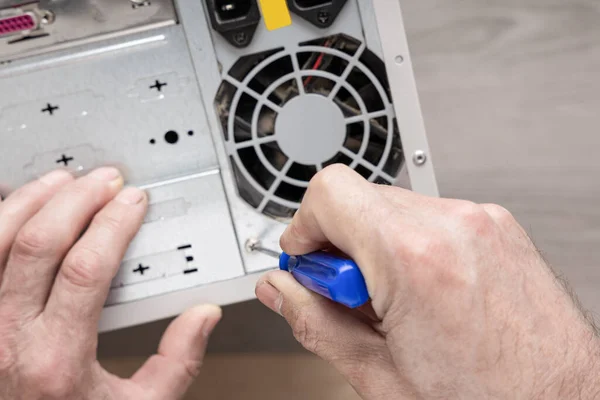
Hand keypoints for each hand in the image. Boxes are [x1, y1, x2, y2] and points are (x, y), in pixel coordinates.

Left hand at [0, 168, 220, 399]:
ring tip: (61, 182)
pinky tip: (19, 209)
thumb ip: (177, 362)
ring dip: (31, 201)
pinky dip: (0, 222)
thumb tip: (202, 317)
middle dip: (77, 200)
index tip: (132, 203)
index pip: (86, 269)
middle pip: (39, 243)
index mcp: (57, 359)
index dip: (113, 224)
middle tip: (103, 182)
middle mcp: (9, 338)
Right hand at [255, 165, 599, 398]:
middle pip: (358, 198)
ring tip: (391, 305)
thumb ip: (317, 322)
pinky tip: (421, 295)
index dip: (302, 229)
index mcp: (415, 258)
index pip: (328, 193)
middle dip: (338, 246)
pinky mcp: (498, 227)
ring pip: (392, 207)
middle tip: (349, 297)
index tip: (304, 263)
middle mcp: (453, 225)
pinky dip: (411, 246)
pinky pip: (430, 217)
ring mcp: (482, 221)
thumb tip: (282, 291)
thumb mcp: (380, 377)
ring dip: (375, 248)